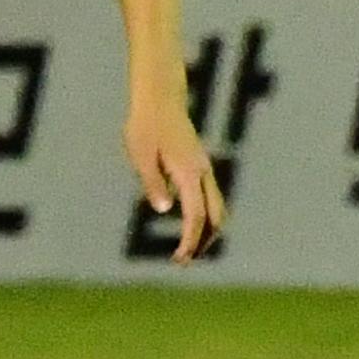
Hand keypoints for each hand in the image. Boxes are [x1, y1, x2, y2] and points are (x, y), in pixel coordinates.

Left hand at [127, 93, 224, 262]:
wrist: (160, 98)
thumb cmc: (145, 126)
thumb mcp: (140, 155)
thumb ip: (152, 182)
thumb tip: (162, 210)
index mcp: (188, 172)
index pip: (196, 216)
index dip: (190, 241)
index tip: (179, 260)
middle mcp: (202, 172)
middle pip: (216, 217)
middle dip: (203, 242)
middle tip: (183, 261)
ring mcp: (204, 169)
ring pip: (217, 208)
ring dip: (207, 231)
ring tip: (186, 249)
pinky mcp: (200, 166)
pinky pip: (211, 198)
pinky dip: (205, 217)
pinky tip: (189, 224)